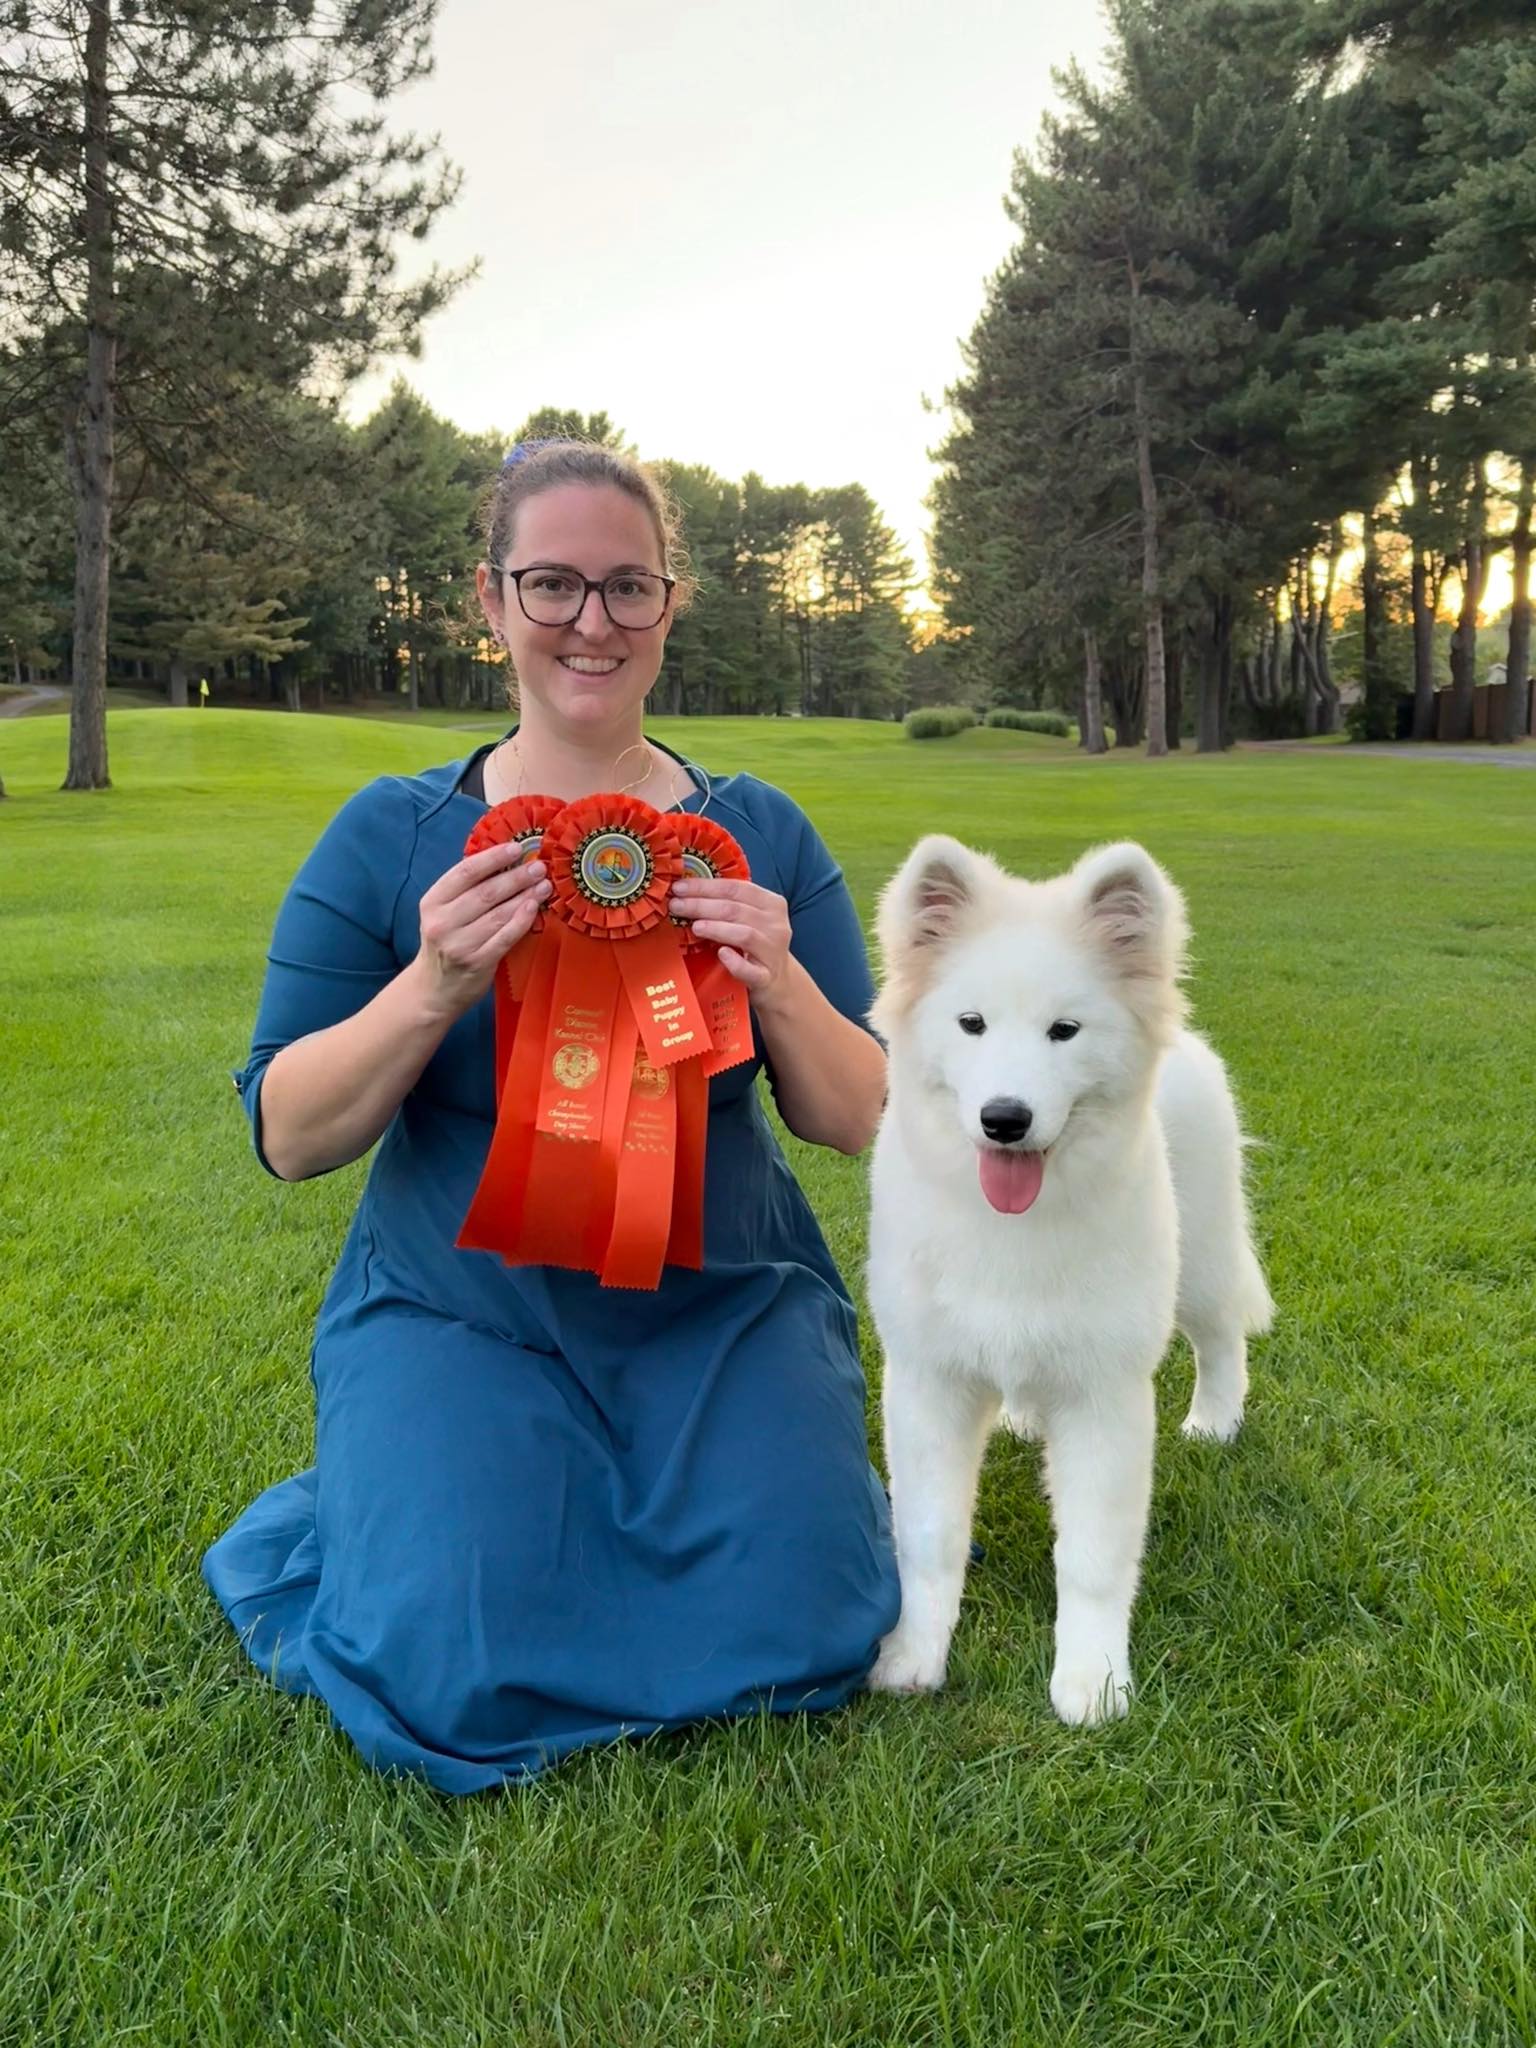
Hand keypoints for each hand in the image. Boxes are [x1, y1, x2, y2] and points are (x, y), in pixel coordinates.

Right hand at [411, 842, 550, 1024]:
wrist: (434, 989)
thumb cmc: (445, 943)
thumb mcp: (443, 913)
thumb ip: (466, 890)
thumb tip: (505, 862)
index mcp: (433, 902)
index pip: (465, 872)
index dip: (493, 858)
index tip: (516, 848)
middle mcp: (443, 921)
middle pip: (486, 892)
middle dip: (516, 876)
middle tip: (538, 866)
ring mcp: (460, 944)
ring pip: (499, 914)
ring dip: (525, 896)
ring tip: (544, 884)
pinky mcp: (477, 962)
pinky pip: (505, 937)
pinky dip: (522, 920)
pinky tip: (534, 907)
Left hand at [670, 877, 791, 997]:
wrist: (778, 980)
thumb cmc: (756, 944)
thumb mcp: (751, 918)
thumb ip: (728, 903)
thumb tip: (687, 891)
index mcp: (772, 903)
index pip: (736, 888)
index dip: (705, 886)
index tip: (679, 887)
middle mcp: (776, 925)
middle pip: (735, 909)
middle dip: (702, 905)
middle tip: (676, 906)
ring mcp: (773, 952)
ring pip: (744, 935)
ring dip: (716, 928)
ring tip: (694, 926)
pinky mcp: (766, 978)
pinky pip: (750, 970)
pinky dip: (735, 962)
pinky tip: (721, 954)